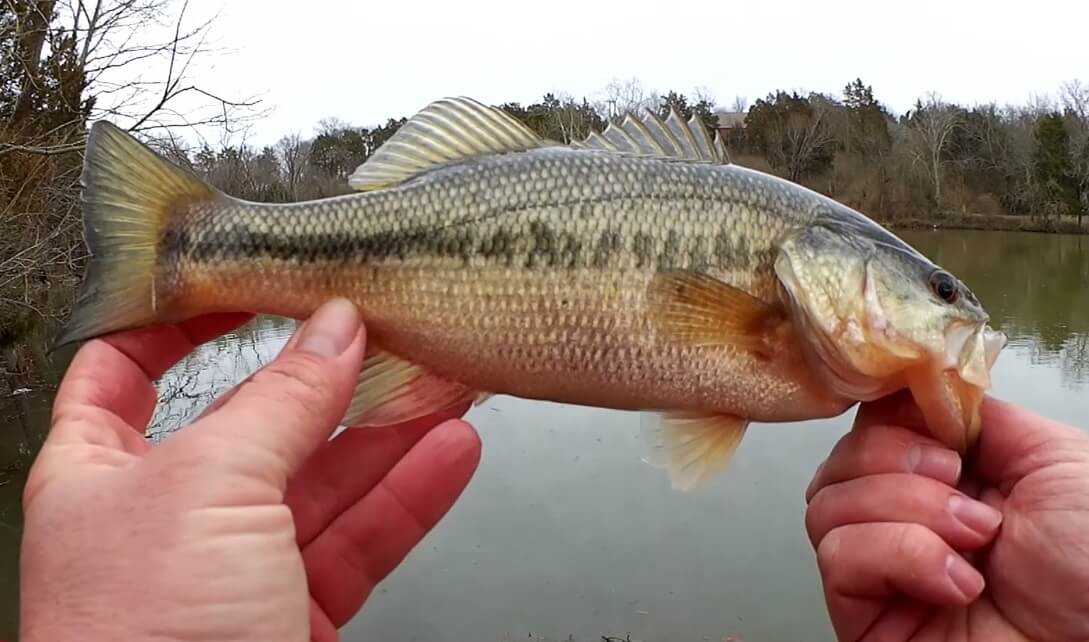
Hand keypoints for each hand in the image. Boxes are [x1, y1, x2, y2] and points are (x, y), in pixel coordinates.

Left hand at [19, 299, 480, 641]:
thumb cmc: (140, 640)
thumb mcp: (209, 487)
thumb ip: (281, 399)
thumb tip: (333, 328)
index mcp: (103, 471)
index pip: (126, 369)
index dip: (180, 320)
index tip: (245, 280)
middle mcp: (167, 515)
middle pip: (256, 420)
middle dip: (325, 374)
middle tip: (383, 329)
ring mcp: (237, 567)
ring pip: (325, 480)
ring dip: (388, 431)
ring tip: (442, 381)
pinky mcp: (297, 611)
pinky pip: (361, 538)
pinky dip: (408, 495)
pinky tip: (447, 455)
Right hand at [804, 390, 1088, 640]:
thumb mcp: (1052, 458)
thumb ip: (978, 416)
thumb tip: (916, 390)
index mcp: (948, 478)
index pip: (873, 424)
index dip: (891, 417)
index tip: (938, 432)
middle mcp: (905, 518)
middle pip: (840, 458)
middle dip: (899, 463)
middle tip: (966, 494)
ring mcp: (881, 568)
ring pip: (827, 503)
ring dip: (907, 511)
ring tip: (972, 543)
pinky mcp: (863, 615)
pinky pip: (838, 557)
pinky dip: (900, 557)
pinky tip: (956, 584)